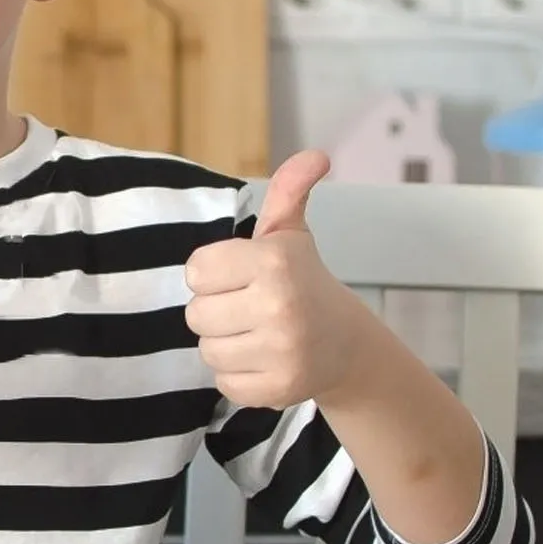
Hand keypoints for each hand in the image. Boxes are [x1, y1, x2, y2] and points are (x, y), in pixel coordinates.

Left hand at [183, 151, 365, 409]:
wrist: (346, 344)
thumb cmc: (303, 281)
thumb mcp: (291, 235)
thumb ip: (289, 191)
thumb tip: (315, 155)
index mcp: (274, 261)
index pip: (195, 270)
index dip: (212, 274)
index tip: (240, 276)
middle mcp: (279, 305)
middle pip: (196, 314)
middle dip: (217, 311)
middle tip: (251, 308)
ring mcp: (282, 350)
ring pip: (207, 351)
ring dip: (226, 344)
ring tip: (258, 334)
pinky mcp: (279, 388)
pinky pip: (223, 383)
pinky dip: (237, 376)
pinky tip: (264, 360)